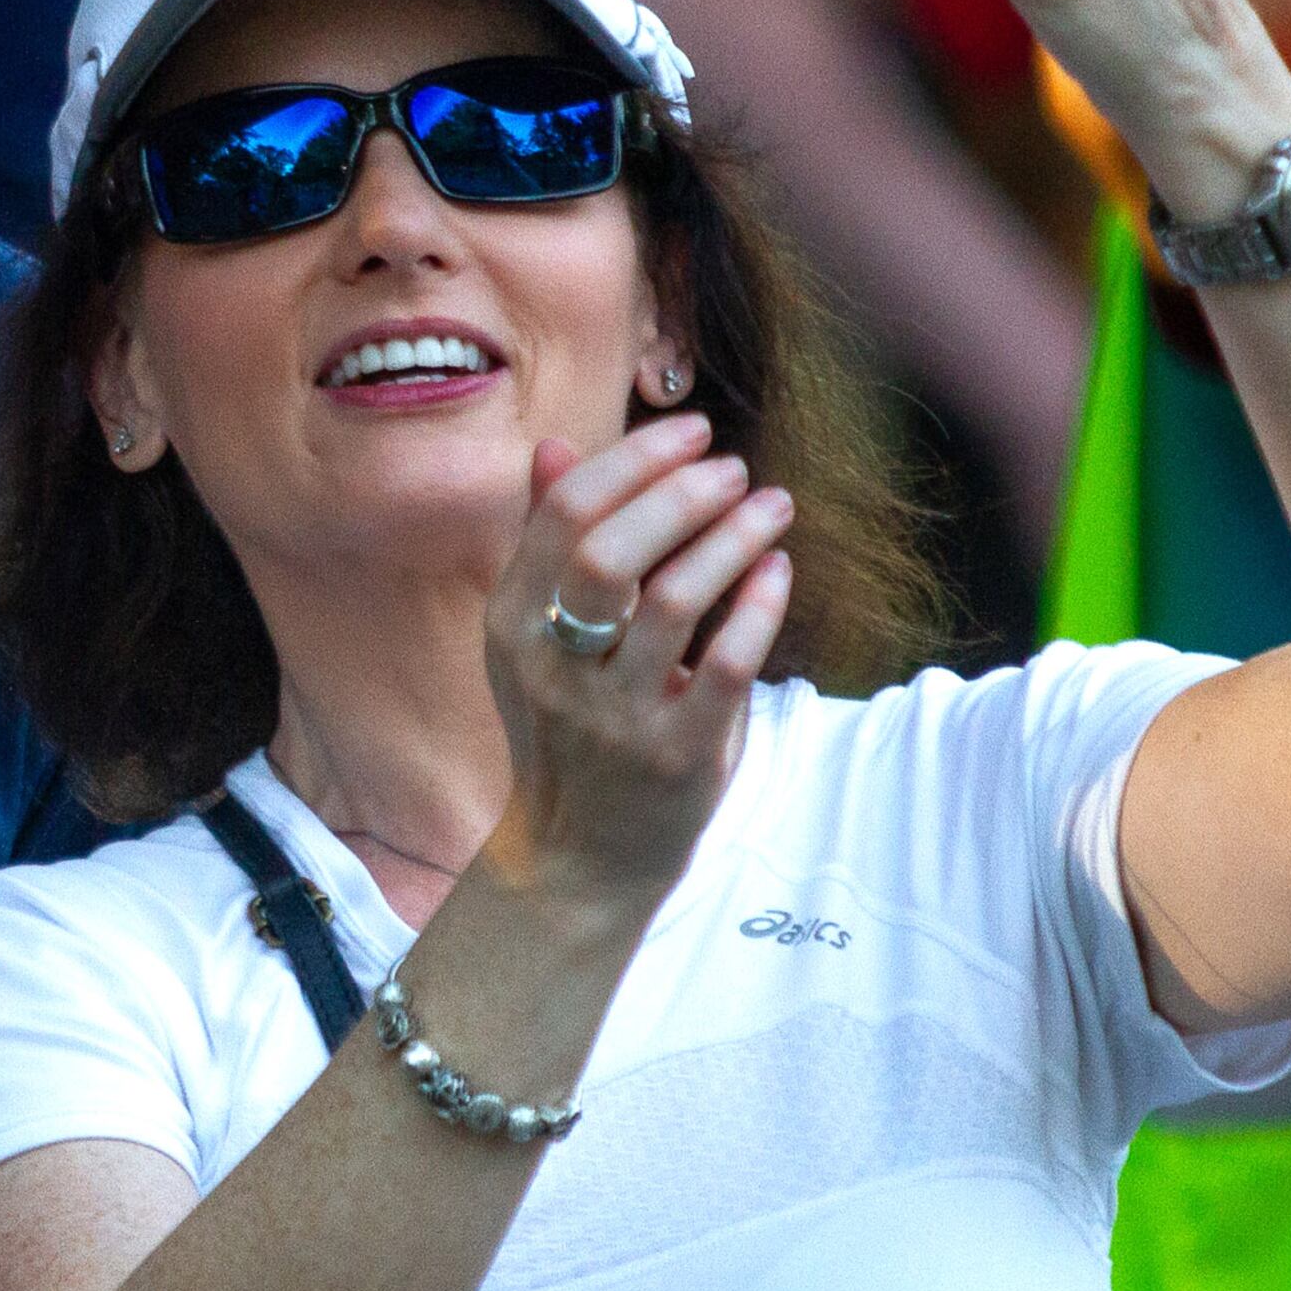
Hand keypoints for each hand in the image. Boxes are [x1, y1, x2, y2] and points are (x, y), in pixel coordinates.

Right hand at [479, 415, 794, 911]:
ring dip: (732, 538)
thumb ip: (548, 542)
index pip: (564, 514)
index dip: (634, 459)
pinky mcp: (678, 755)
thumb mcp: (539, 639)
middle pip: (610, 550)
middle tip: (733, 468)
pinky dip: (758, 605)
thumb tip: (554, 444)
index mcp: (512, 625)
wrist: (578, 860)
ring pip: (673, 601)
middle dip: (681, 493)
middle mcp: (554, 669)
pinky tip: (777, 569)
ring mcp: (615, 717)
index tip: (692, 430)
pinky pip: (728, 664)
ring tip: (771, 505)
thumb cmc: (570, 728)